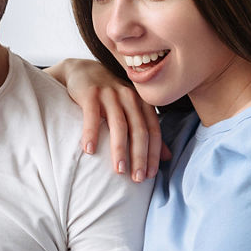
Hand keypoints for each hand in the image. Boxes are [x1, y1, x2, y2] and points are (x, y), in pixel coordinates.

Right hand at [46, 58, 167, 180]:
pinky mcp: (90, 93)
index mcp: (142, 103)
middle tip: (137, 179)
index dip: (154, 153)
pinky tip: (90, 151)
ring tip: (119, 170)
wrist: (83, 71)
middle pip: (139, 130)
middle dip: (139, 156)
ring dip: (120, 149)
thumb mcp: (132, 110)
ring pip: (119, 125)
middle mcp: (129, 97)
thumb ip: (148, 131)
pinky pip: (92, 116)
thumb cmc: (110, 96)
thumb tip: (167, 157)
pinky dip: (91, 133)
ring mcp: (110, 94)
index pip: (153, 130)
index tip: (151, 175)